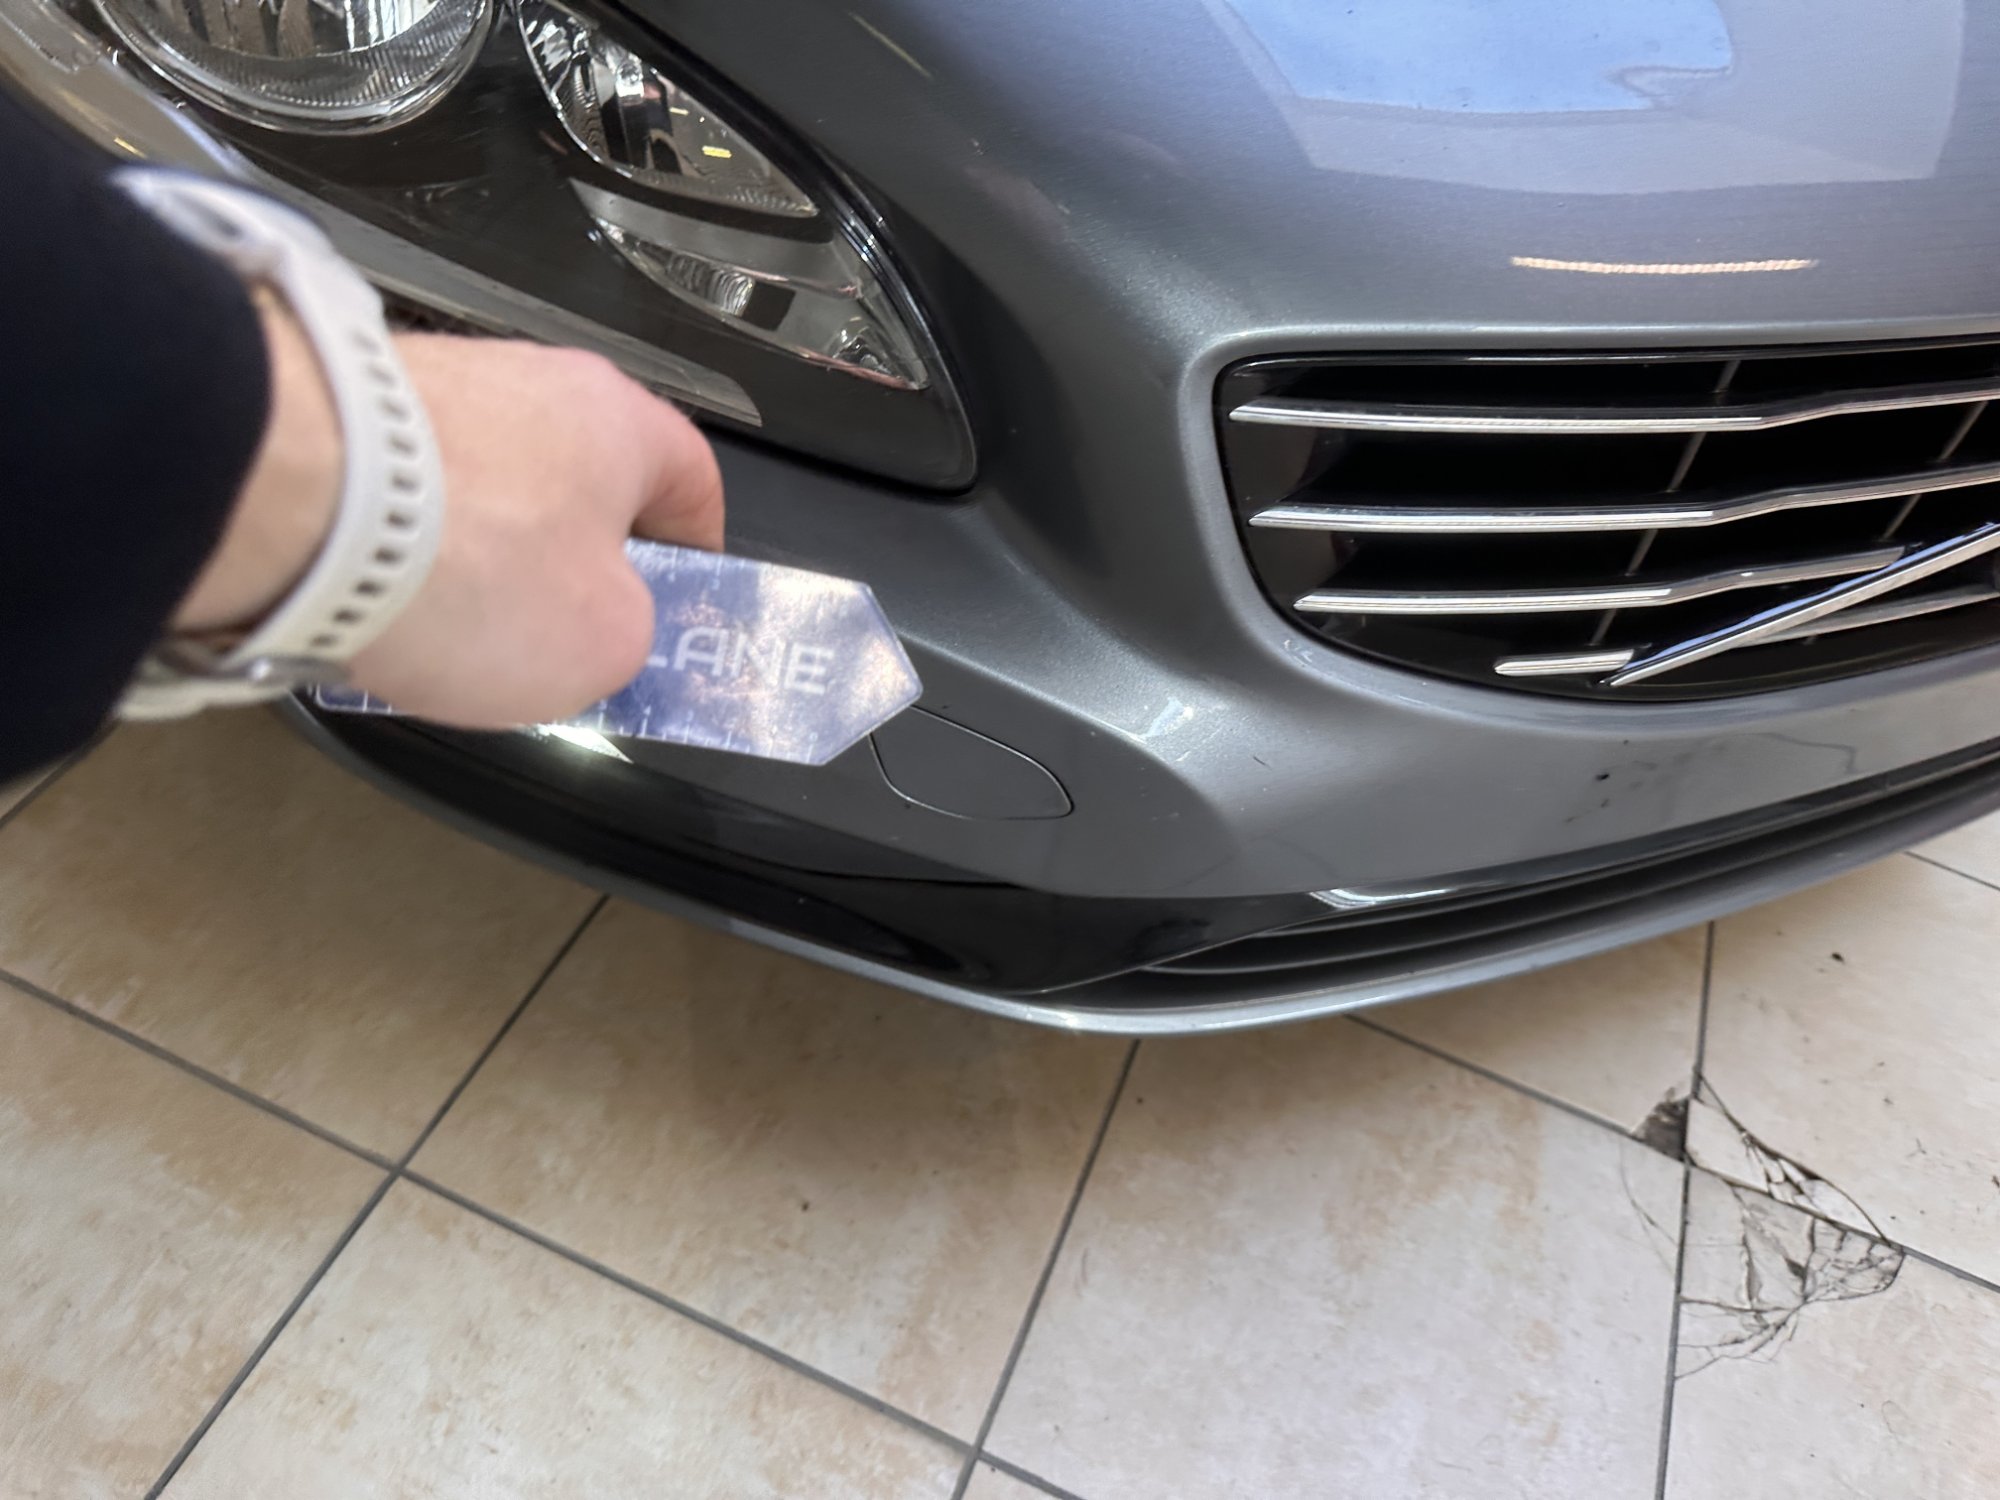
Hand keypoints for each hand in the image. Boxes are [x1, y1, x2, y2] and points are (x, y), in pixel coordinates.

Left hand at [175, 305, 723, 728]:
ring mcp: (429, 387)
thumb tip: (602, 627)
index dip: (696, 554)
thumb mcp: (604, 647)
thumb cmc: (471, 564)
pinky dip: (400, 550)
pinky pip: (399, 494)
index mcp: (621, 419)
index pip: (694, 480)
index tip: (679, 606)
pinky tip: (378, 603)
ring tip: (448, 632)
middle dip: (574, 565)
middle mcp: (530, 380)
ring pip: (485, 490)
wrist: (287, 502)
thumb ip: (629, 638)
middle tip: (560, 640)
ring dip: (480, 557)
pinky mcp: (342, 412)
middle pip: (581, 485)